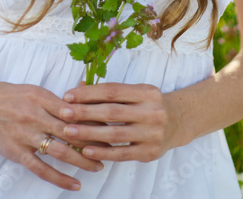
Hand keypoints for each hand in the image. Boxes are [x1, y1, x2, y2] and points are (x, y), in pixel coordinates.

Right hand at [0, 79, 104, 190]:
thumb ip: (54, 98)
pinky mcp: (17, 152)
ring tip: (98, 166)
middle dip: (94, 139)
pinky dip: (60, 178)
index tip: (110, 123)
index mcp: (41, 96)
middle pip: (72, 130)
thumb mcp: (31, 90)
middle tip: (112, 146)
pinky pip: (41, 169)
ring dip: (82, 160)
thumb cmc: (4, 95)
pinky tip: (74, 184)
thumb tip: (79, 98)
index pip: (73, 109)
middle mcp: (35, 115)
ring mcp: (26, 135)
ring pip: (60, 150)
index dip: (93, 117)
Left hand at [58, 81, 186, 161]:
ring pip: (115, 134)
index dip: (88, 93)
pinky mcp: (150, 153)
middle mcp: (152, 112)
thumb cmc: (149, 104)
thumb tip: (78, 89)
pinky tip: (87, 150)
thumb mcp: (136, 92)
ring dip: (89, 133)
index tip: (68, 96)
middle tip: (63, 113)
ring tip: (69, 132)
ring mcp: (152, 134)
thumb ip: (112, 93)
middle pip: (112, 112)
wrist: (178, 122)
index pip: (112, 91)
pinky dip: (103, 152)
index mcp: (146, 92)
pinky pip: (122, 154)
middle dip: (84, 113)